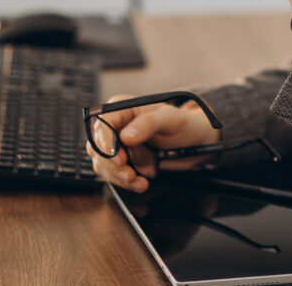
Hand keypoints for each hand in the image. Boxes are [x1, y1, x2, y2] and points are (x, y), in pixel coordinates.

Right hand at [85, 94, 220, 192]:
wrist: (194, 142)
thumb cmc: (182, 124)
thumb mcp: (170, 119)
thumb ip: (148, 124)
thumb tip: (126, 136)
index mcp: (122, 108)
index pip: (102, 124)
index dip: (105, 142)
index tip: (119, 158)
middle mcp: (116, 126)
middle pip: (98, 146)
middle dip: (112, 164)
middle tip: (129, 173)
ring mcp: (117, 145)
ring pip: (102, 164)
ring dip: (118, 176)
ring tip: (137, 180)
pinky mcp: (123, 162)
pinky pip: (114, 175)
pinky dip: (125, 183)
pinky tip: (141, 183)